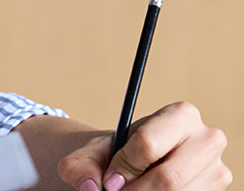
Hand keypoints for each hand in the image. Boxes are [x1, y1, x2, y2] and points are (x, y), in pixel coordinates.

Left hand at [57, 102, 229, 190]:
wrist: (136, 165)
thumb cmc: (116, 154)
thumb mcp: (93, 152)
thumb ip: (79, 164)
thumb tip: (89, 186)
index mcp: (181, 114)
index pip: (148, 144)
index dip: (123, 167)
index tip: (109, 180)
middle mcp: (207, 140)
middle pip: (168, 178)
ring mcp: (217, 169)